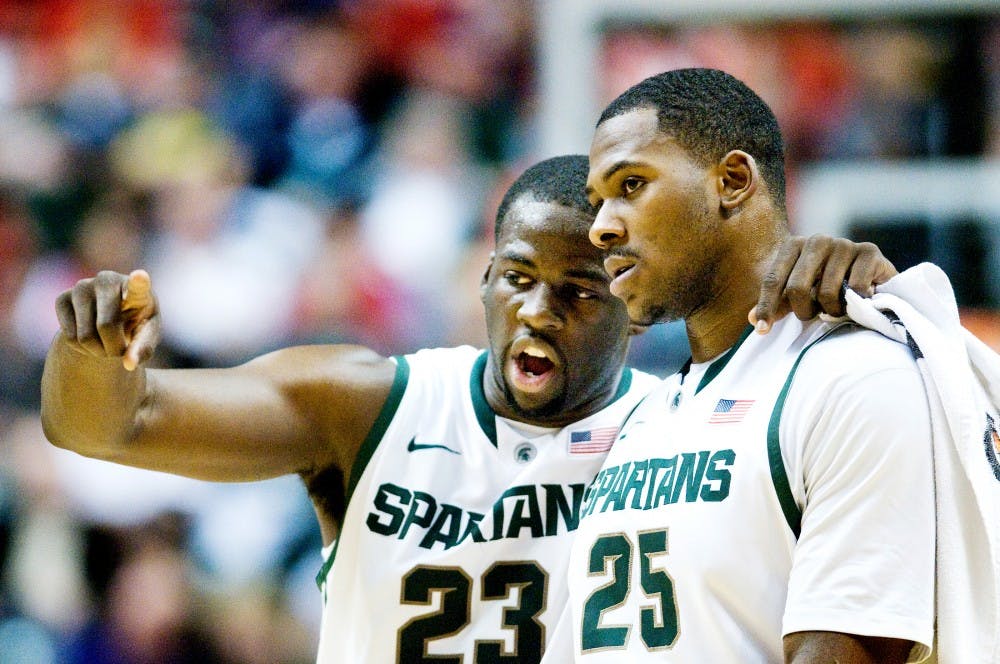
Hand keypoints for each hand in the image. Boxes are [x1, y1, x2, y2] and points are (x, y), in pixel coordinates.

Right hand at [55, 269, 160, 370]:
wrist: (110, 317)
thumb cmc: (135, 324)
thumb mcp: (146, 336)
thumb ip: (143, 349)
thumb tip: (129, 364)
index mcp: (136, 289)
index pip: (138, 285)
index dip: (139, 282)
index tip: (140, 276)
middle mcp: (108, 280)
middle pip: (106, 326)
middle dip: (114, 348)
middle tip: (119, 349)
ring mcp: (82, 286)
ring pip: (85, 336)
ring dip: (98, 351)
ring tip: (106, 342)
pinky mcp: (62, 298)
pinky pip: (69, 338)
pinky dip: (82, 348)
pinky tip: (90, 337)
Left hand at [750, 235, 896, 333]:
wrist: (871, 276)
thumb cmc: (826, 286)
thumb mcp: (797, 294)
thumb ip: (776, 304)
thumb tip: (753, 320)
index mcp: (793, 245)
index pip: (773, 280)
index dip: (767, 306)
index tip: (762, 329)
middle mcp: (817, 240)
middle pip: (797, 288)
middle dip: (803, 310)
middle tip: (812, 315)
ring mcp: (843, 244)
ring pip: (827, 292)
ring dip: (832, 309)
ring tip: (836, 306)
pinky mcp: (869, 251)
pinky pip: (855, 289)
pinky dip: (855, 302)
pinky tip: (858, 298)